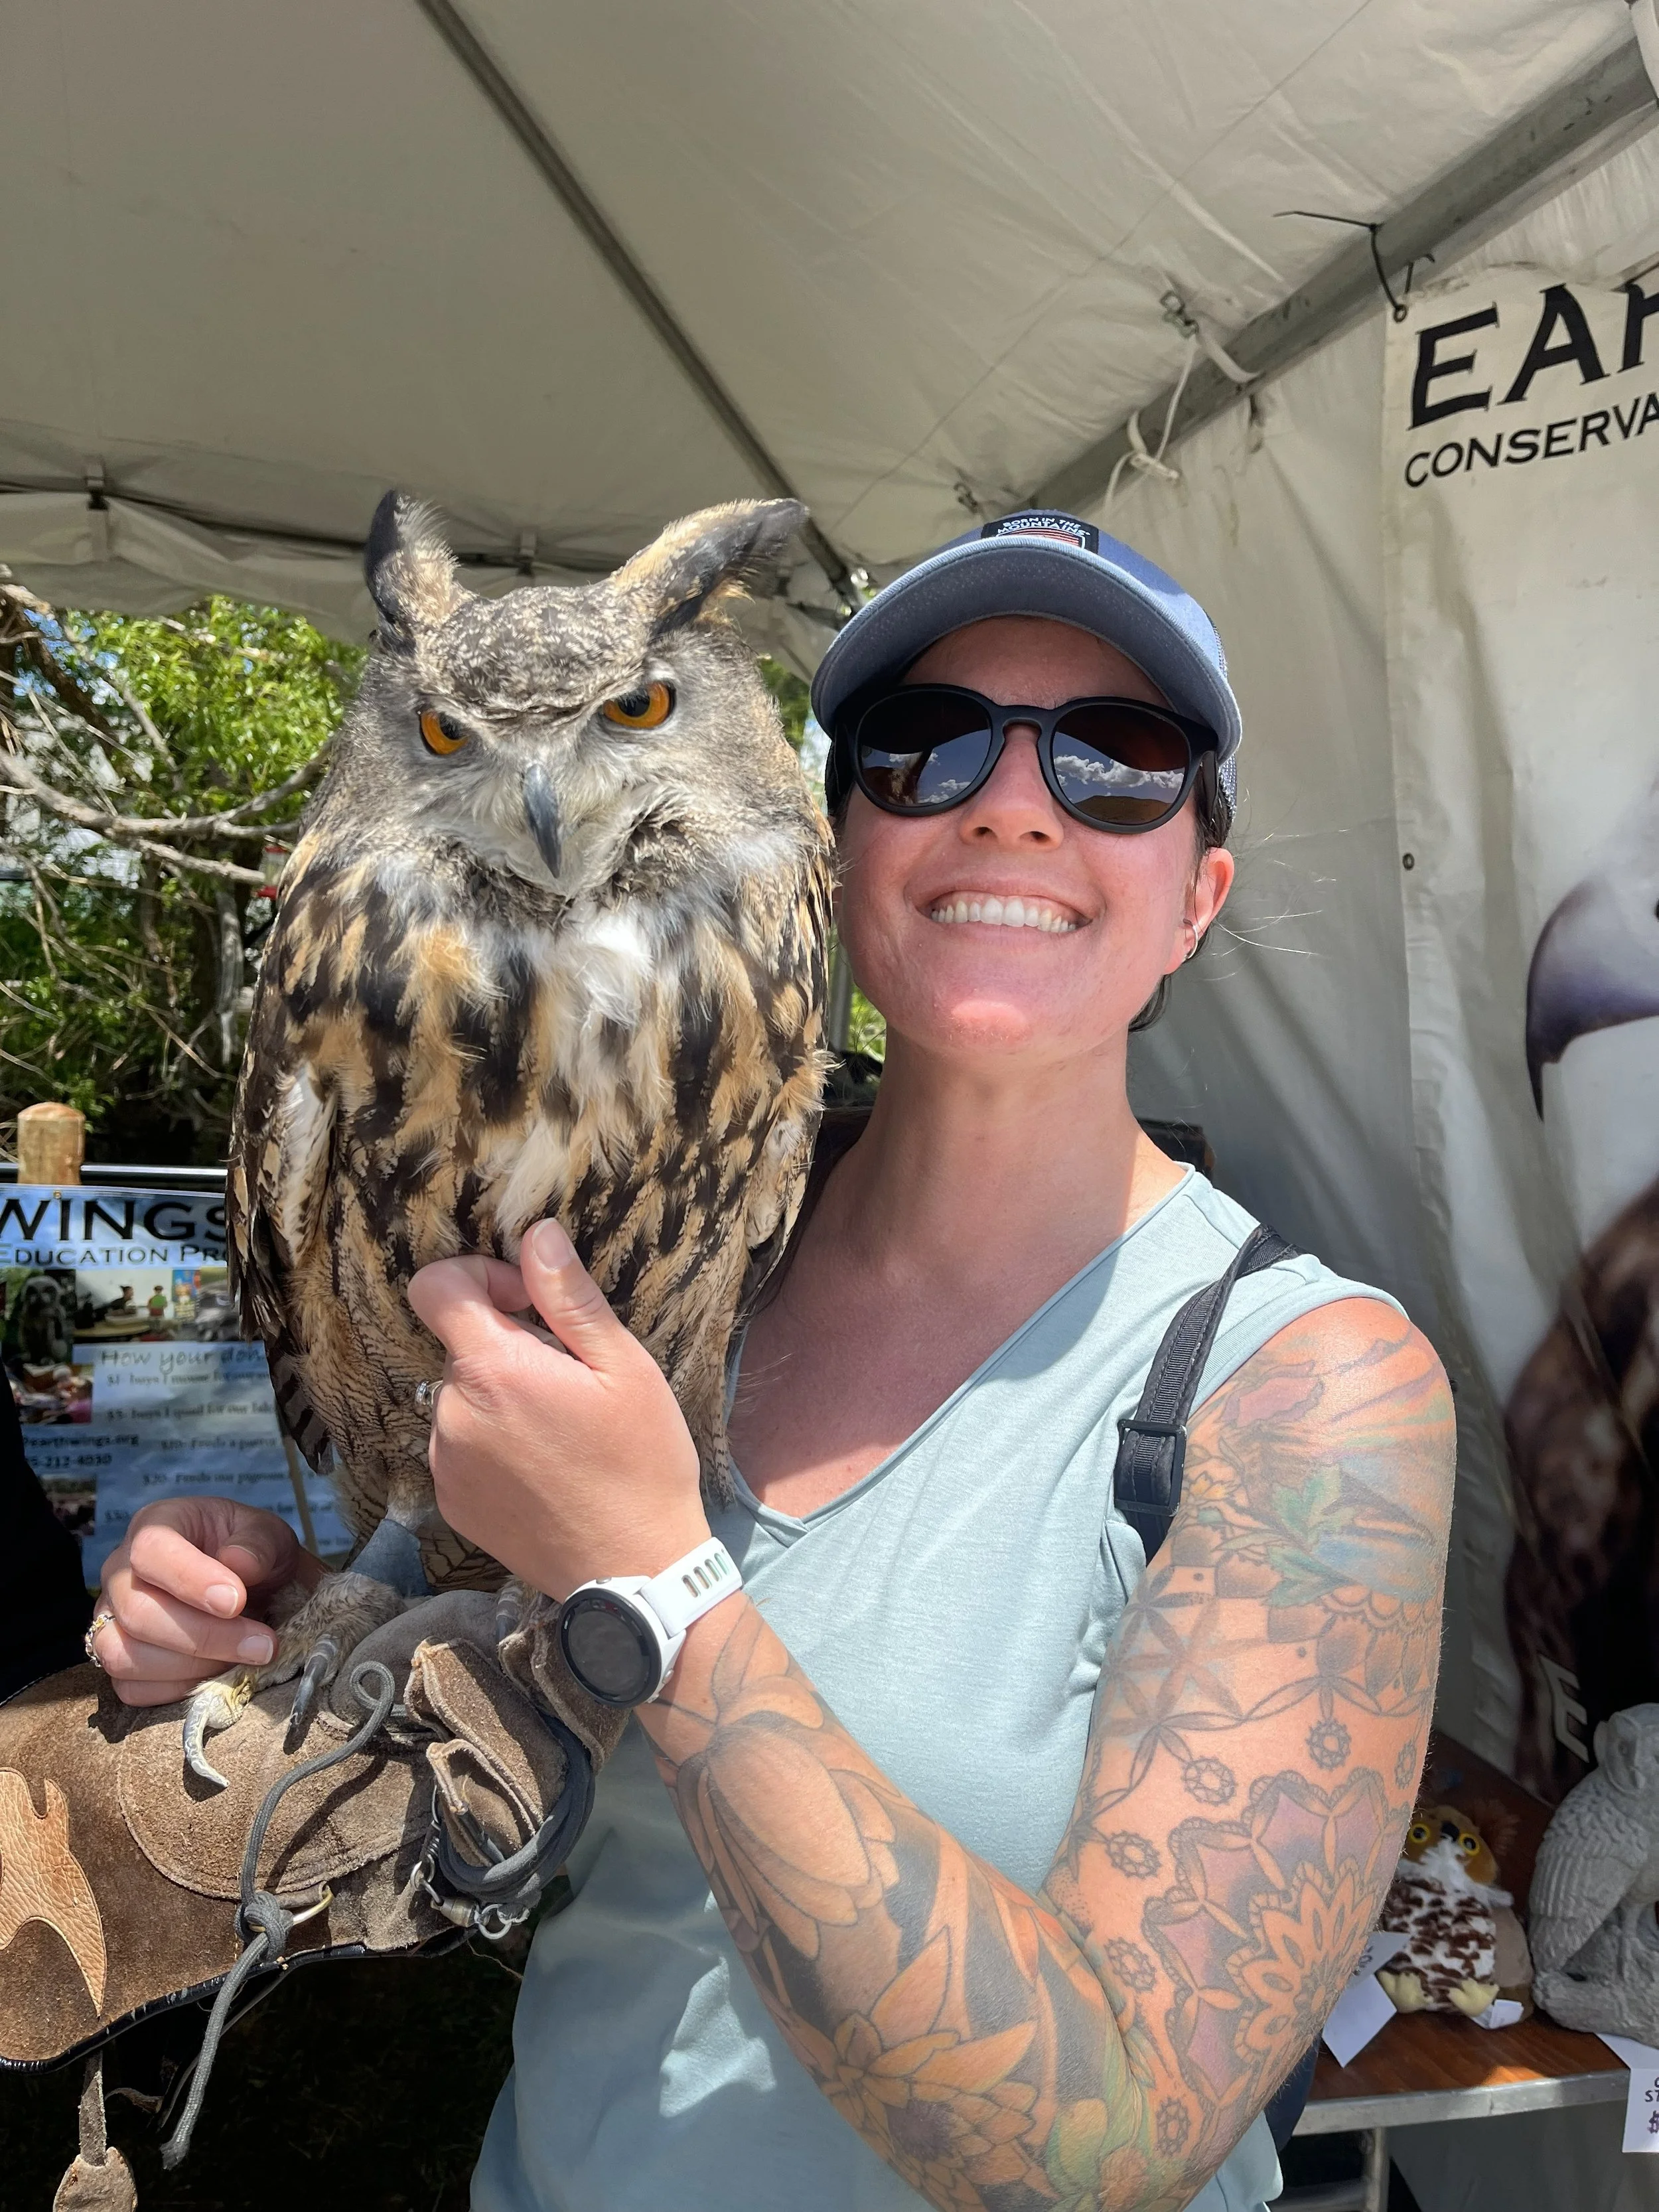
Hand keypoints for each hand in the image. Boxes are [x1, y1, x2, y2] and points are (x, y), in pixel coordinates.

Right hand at [96, 1497, 324, 1706]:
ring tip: (244, 1659)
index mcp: (155, 1526)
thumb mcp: (269, 1535)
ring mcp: (110, 1619)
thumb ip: (259, 1543)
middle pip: (137, 1612)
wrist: (253, 1589)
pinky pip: (130, 1688)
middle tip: (262, 1645)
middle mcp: (120, 1572)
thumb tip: (238, 1563)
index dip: (190, 1579)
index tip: (236, 1601)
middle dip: (205, 1636)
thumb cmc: (253, 1555)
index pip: (150, 1549)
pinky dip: (177, 1690)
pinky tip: (218, 1674)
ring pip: (124, 1655)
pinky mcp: (116, 1660)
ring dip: (193, 1667)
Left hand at [408, 1219, 708, 1599]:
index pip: (435, 1287)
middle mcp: (452, 1413)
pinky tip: (544, 1467)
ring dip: (499, 1396)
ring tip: (560, 1431)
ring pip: (461, 1396)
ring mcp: (445, 1463)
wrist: (633, 1573)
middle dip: (507, 1345)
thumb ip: (569, 1298)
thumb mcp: (624, 1368)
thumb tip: (537, 1234)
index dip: (479, 1277)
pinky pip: (459, 1444)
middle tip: (569, 1380)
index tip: (527, 1301)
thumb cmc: (642, 1463)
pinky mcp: (450, 1501)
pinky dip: (492, 1441)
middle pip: (460, 1345)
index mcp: (493, 1371)